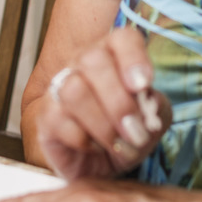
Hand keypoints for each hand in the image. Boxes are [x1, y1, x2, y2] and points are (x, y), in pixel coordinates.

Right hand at [33, 27, 170, 179]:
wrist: (102, 163)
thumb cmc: (129, 131)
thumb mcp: (155, 119)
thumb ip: (155, 106)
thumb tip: (147, 103)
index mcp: (115, 55)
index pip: (122, 38)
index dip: (133, 58)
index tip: (144, 85)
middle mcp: (83, 64)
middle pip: (93, 61)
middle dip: (119, 101)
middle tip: (136, 132)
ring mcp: (60, 88)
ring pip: (74, 90)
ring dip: (103, 124)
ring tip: (119, 144)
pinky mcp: (45, 116)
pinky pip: (59, 120)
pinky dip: (84, 140)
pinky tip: (95, 147)